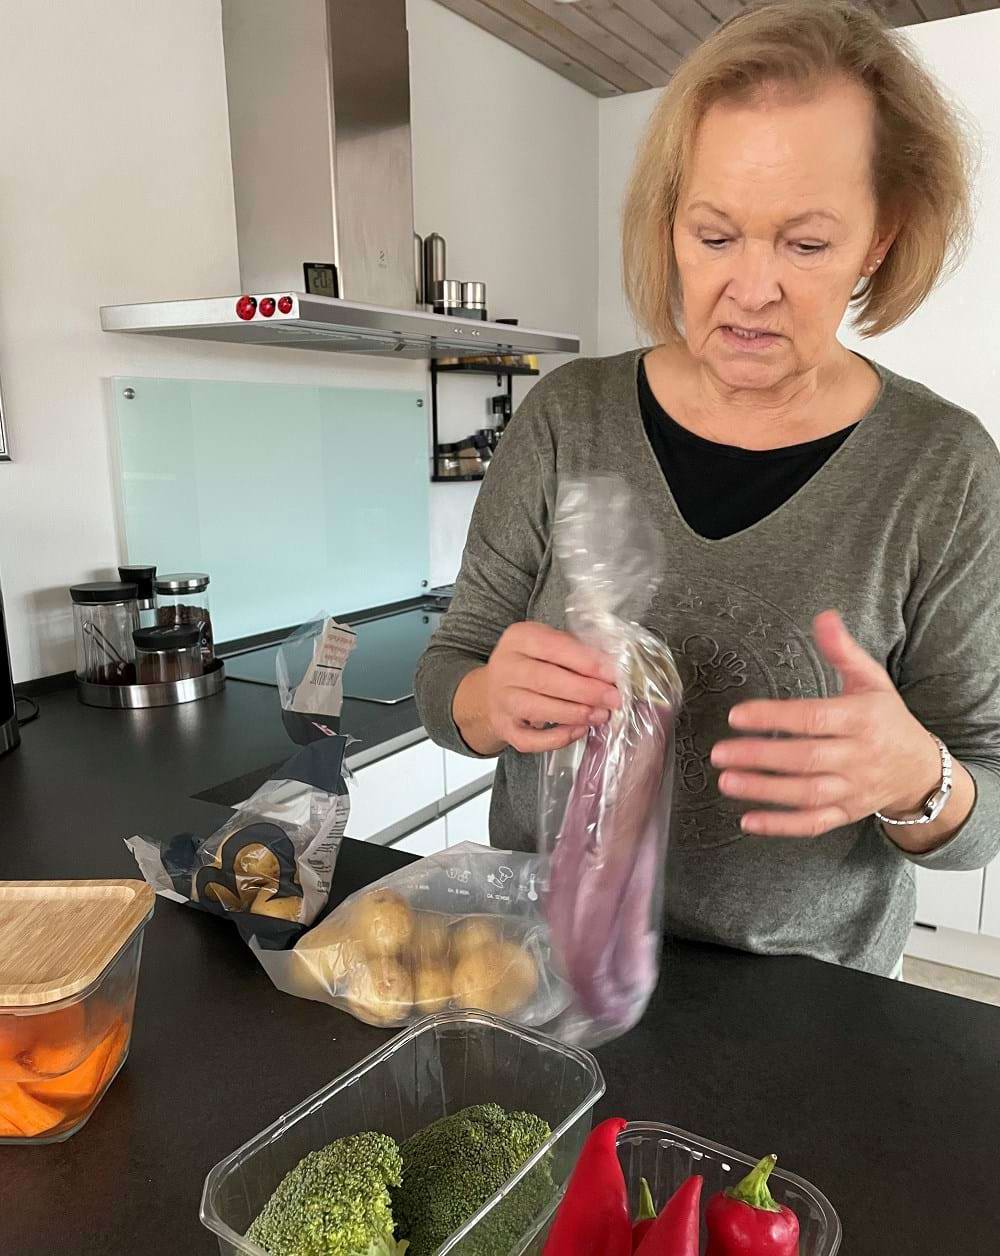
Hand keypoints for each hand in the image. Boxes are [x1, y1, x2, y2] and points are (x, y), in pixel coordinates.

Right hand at [454, 622, 619, 754]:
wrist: (494, 690)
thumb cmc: (533, 663)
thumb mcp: (549, 644)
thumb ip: (575, 651)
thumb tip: (609, 669)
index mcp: (518, 638)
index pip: (552, 646)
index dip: (584, 661)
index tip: (611, 673)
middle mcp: (504, 667)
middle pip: (545, 679)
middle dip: (585, 691)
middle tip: (613, 699)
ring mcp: (501, 700)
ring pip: (537, 709)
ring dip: (574, 713)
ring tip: (601, 715)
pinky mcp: (504, 727)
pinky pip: (531, 739)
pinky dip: (557, 738)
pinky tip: (579, 730)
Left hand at [711, 610, 942, 839]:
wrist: (920, 769)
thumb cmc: (886, 718)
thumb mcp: (871, 679)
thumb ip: (843, 650)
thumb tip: (823, 617)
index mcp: (862, 719)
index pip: (814, 719)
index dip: (774, 717)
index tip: (736, 715)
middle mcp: (858, 756)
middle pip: (805, 759)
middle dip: (760, 757)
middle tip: (720, 753)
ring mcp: (853, 789)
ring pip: (806, 794)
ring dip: (764, 790)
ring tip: (726, 781)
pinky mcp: (846, 814)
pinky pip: (813, 823)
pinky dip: (781, 826)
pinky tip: (748, 821)